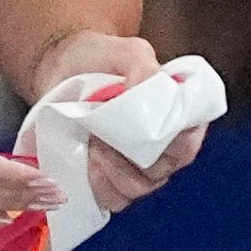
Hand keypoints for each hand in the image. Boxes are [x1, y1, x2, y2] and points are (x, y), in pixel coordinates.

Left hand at [34, 29, 209, 212]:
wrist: (62, 69)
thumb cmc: (101, 58)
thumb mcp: (128, 51)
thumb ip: (143, 66)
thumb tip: (151, 90)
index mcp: (181, 113)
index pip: (188, 141)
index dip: (169, 143)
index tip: (138, 129)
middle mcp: (166, 145)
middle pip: (164, 169)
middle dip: (132, 157)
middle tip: (105, 135)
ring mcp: (141, 167)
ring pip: (140, 188)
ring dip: (114, 171)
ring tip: (94, 144)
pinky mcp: (113, 181)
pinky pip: (116, 199)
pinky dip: (101, 186)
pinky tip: (88, 163)